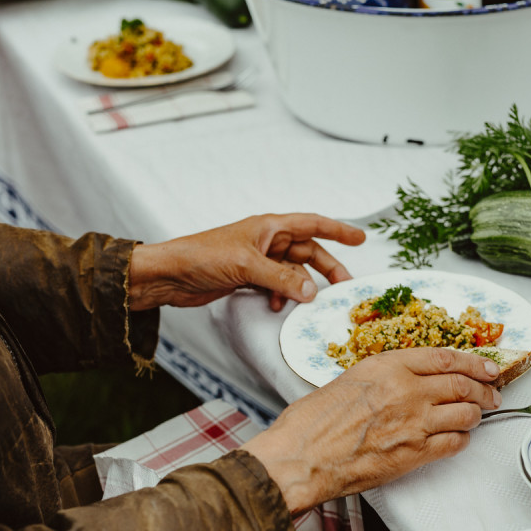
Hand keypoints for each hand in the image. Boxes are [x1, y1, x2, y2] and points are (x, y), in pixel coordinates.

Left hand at [128, 213, 365, 311]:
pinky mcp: (248, 278)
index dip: (338, 230)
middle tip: (344, 284)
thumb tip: (310, 292)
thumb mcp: (247, 266)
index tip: (361, 237)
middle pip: (308, 252)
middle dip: (327, 268)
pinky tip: (278, 306)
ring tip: (309, 302)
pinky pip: (277, 286)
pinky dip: (282, 296)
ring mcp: (258, 260)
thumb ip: (282, 279)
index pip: (312, 224)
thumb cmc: (201, 256)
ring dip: (301, 287)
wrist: (170, 275)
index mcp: (269, 227)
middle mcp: (266, 241)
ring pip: (293, 272)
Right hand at [243, 348, 503, 514]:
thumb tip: (409, 380)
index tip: (488, 366)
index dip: (475, 361)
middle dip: (485, 389)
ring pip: (466, 414)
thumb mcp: (350, 379)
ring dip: (476, 415)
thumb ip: (385, 376)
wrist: (302, 457)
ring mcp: (414, 422)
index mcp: (388, 365)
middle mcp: (407, 390)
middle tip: (493, 393)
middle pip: (463, 384)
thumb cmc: (313, 422)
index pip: (446, 357)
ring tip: (477, 417)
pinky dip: (462, 440)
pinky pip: (454, 443)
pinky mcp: (414, 453)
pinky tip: (458, 439)